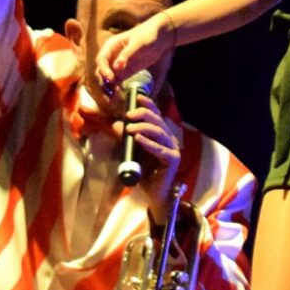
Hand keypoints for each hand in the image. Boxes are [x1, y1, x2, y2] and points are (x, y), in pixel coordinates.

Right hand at [97, 13, 173, 91]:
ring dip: (107, 89)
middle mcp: (111, 56)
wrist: (161, 36)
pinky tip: (117, 98)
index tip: (110, 79)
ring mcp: (117, 64)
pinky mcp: (124, 72)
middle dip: (103, 82)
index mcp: (111, 46)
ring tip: (112, 100)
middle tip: (111, 93)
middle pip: (101, 71)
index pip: (101, 59)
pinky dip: (115, 90)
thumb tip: (116, 66)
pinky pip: (116, 82)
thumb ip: (127, 54)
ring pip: (107, 78)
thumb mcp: (139, 43)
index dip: (103, 70)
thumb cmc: (149, 35)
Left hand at [115, 90, 182, 209]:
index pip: (156, 115)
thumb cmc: (145, 172)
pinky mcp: (173, 159)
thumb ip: (126, 138)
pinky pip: (160, 149)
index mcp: (162, 134)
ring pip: (159, 132)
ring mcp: (173, 148)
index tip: (137, 97)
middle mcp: (170, 138)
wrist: (154, 193)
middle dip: (142, 114)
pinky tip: (138, 139)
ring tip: (130, 128)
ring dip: (144, 128)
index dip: (148, 104)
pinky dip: (148, 143)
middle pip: (158, 120)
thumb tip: (116, 124)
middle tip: (128, 115)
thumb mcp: (132, 151)